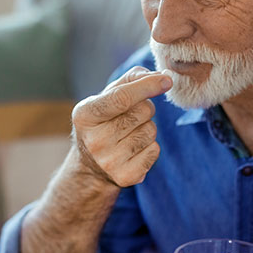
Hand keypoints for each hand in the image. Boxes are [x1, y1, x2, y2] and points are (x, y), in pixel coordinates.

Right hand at [71, 66, 171, 186]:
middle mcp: (94, 140)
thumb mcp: (106, 97)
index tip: (167, 80)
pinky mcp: (125, 177)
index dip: (147, 86)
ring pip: (151, 131)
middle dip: (146, 107)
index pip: (122, 98)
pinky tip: (134, 150)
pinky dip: (150, 146)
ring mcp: (109, 161)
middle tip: (132, 115)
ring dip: (147, 128)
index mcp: (85, 115)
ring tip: (130, 134)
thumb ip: (129, 80)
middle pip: (142, 112)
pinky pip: (155, 150)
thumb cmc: (104, 121)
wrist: (91, 166)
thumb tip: (158, 75)